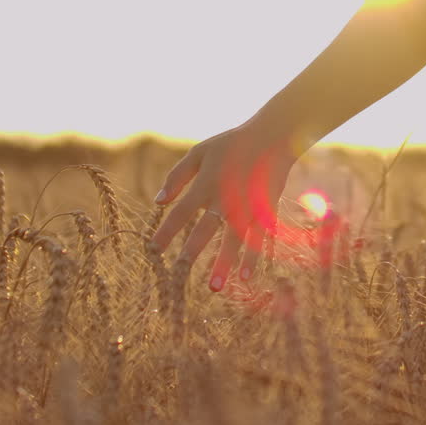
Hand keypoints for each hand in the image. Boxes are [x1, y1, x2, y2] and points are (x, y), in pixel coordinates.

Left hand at [149, 120, 297, 290]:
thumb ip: (177, 176)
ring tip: (213, 287)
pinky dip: (252, 258)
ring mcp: (247, 206)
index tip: (151, 250)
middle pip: (206, 229)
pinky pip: (258, 239)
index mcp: (205, 183)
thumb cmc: (232, 144)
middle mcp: (225, 198)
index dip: (165, 232)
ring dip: (223, 264)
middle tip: (178, 273)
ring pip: (233, 240)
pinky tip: (245, 277)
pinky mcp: (265, 211)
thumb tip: (157, 202)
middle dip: (191, 252)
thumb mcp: (199, 152)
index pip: (180, 212)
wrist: (273, 137)